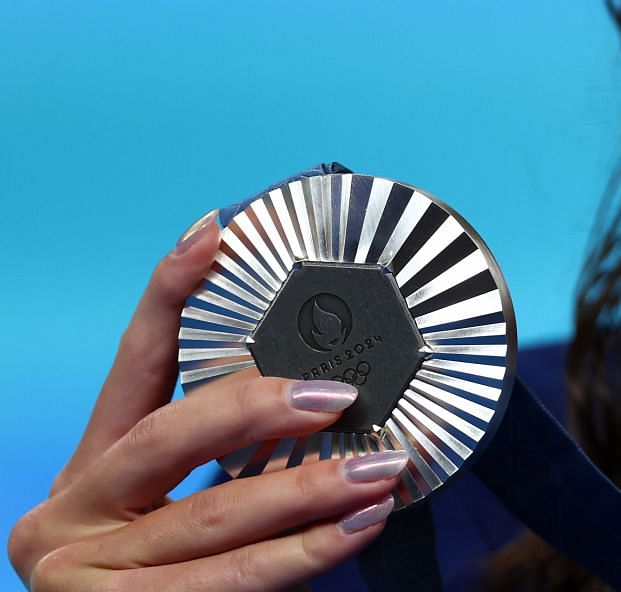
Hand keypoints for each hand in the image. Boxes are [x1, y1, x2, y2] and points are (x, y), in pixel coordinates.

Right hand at [9, 213, 408, 589]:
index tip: (215, 233)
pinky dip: (305, 555)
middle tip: (341, 396)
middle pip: (169, 438)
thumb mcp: (170, 517)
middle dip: (259, 410)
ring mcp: (84, 575)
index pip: (132, 367)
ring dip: (310, 490)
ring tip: (381, 469)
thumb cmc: (164, 583)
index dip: (170, 297)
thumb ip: (225, 464)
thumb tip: (329, 399)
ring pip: (213, 517)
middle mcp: (69, 517)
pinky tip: (357, 530)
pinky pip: (230, 582)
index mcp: (86, 474)